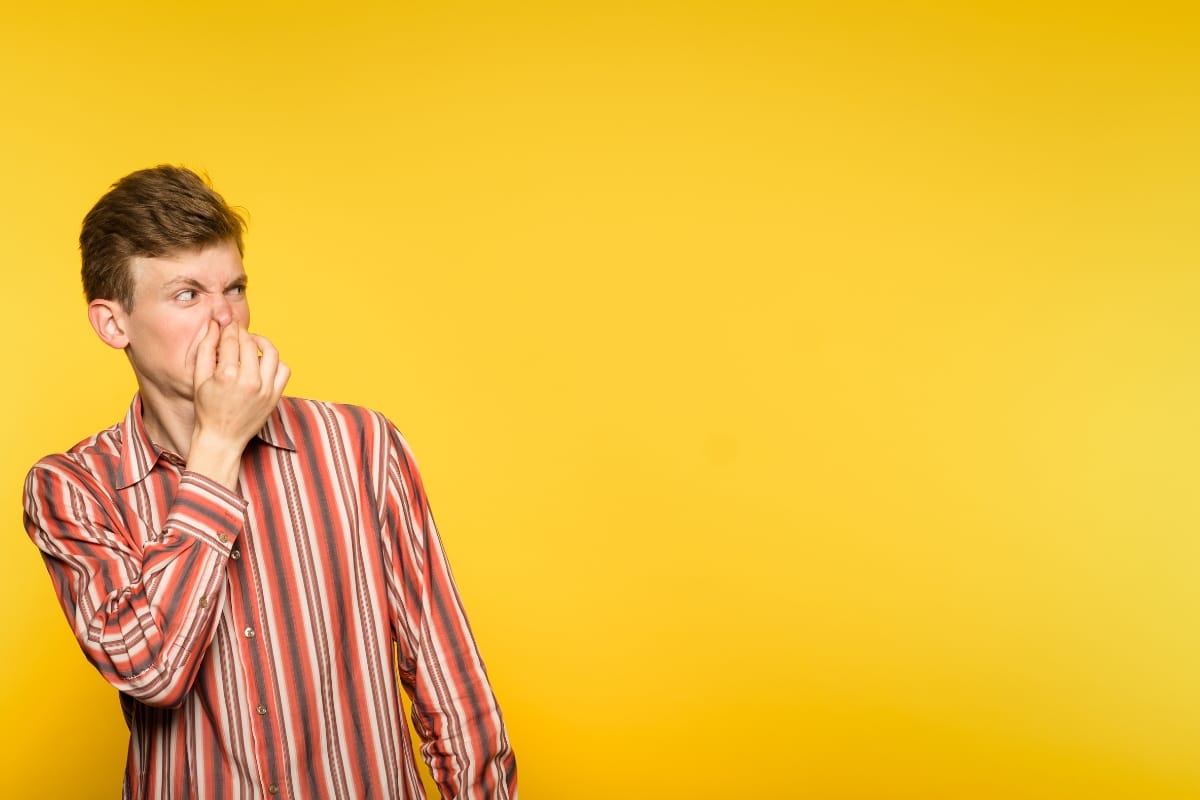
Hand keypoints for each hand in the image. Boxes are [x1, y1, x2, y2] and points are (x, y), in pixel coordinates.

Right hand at [186, 321, 289, 489]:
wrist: (222, 438)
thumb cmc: (207, 409)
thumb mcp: (199, 378)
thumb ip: (206, 349)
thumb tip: (213, 325)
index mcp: (227, 375)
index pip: (232, 340)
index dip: (229, 329)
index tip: (228, 324)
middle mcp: (249, 381)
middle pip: (250, 344)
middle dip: (243, 333)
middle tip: (238, 331)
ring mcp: (265, 389)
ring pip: (271, 353)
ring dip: (263, 343)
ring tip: (253, 342)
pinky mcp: (275, 397)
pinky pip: (284, 370)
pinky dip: (276, 361)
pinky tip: (264, 361)